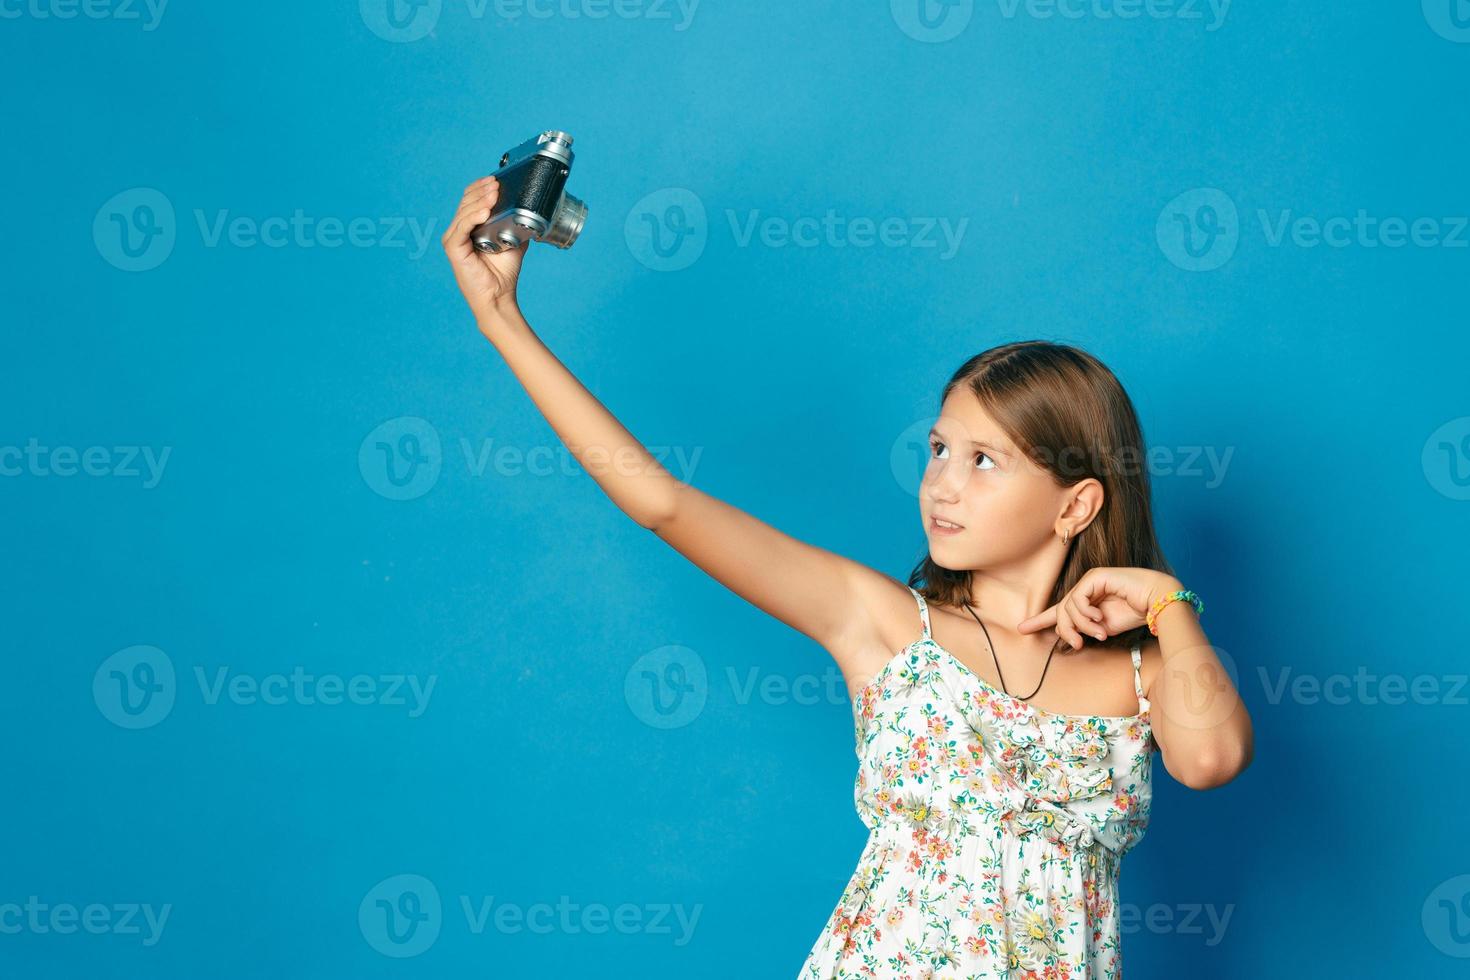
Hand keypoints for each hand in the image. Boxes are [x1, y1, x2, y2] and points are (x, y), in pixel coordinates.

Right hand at [441, 175, 527, 329]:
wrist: (499, 296)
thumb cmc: (503, 273)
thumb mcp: (514, 241)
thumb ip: (515, 224)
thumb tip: (529, 208)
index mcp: (470, 226)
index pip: (471, 199)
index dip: (482, 187)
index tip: (497, 179)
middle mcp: (459, 231)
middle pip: (467, 201)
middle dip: (482, 189)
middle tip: (497, 183)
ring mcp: (454, 239)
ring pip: (464, 211)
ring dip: (480, 199)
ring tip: (494, 193)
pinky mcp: (453, 248)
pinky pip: (462, 227)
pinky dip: (473, 216)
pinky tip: (485, 211)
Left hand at [1016, 568, 1181, 650]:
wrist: (1158, 602)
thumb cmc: (1136, 614)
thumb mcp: (1104, 628)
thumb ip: (1084, 628)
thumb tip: (1065, 634)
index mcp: (1088, 602)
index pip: (1059, 610)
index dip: (1040, 619)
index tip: (1022, 628)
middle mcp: (1086, 589)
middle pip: (1060, 612)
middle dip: (1066, 630)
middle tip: (1077, 644)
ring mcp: (1090, 581)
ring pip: (1067, 607)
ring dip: (1082, 626)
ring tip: (1099, 633)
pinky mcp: (1095, 577)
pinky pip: (1078, 599)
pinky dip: (1086, 614)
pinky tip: (1100, 619)